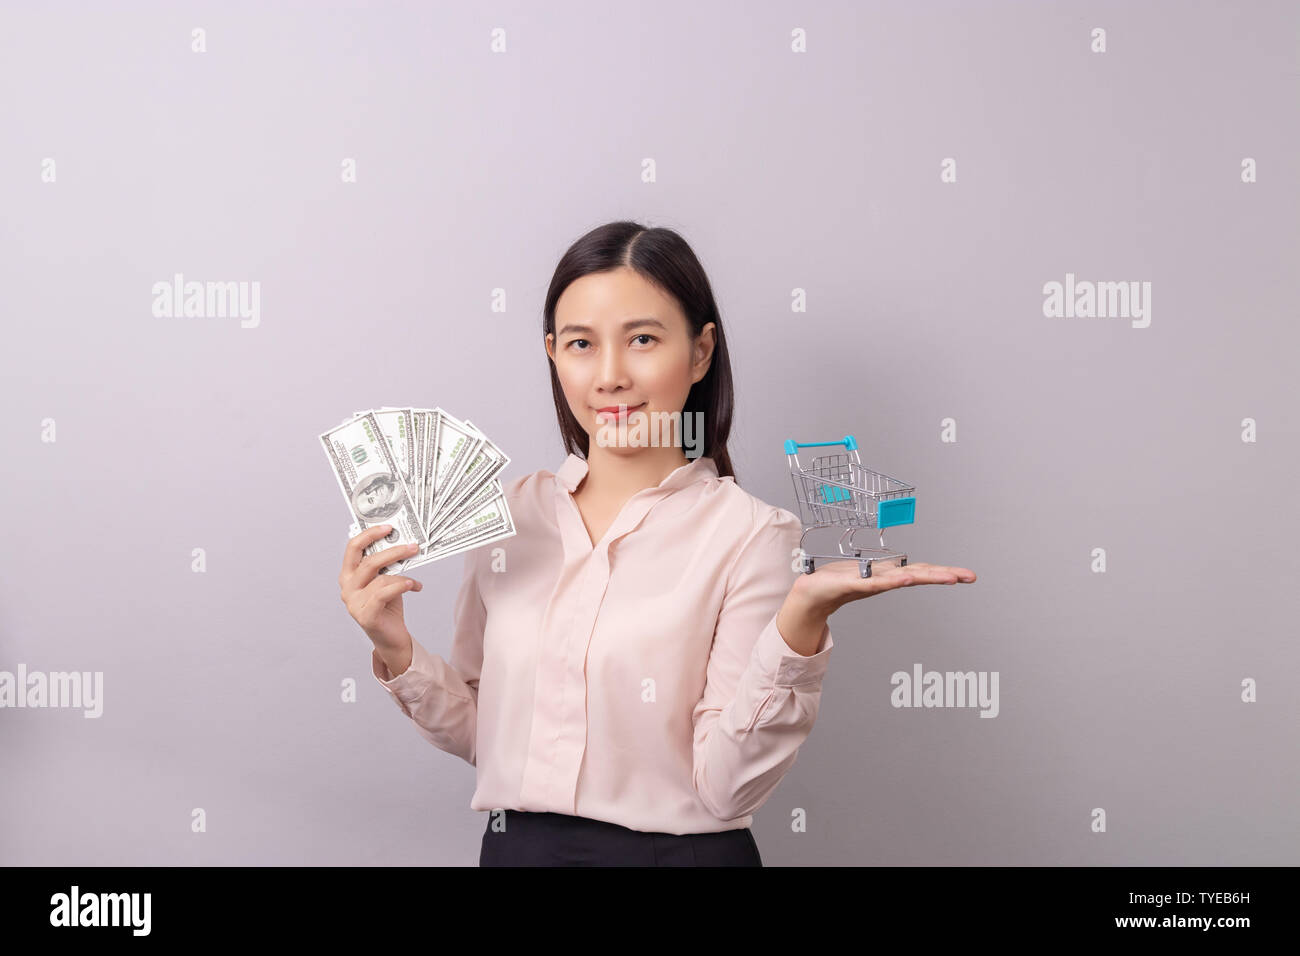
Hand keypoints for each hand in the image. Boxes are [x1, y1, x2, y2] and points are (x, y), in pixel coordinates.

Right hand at [339, 523, 422, 662]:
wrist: (391, 637)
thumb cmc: (388, 605)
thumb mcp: (386, 580)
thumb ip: (388, 565)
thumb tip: (405, 544)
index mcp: (348, 575)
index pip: (353, 548)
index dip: (369, 535)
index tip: (389, 527)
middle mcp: (347, 588)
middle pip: (368, 562)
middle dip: (393, 552)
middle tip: (413, 547)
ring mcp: (354, 603)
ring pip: (380, 579)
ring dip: (403, 574)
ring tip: (416, 579)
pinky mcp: (366, 616)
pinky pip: (384, 594)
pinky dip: (401, 586)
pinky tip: (414, 586)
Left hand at [793, 559, 975, 616]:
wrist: (812, 591)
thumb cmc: (839, 580)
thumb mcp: (867, 572)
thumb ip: (884, 572)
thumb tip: (902, 571)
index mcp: (889, 574)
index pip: (921, 571)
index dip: (944, 572)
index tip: (966, 574)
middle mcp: (884, 578)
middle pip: (919, 574)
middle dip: (945, 575)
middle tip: (968, 576)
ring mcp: (871, 582)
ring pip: (903, 579)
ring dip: (925, 577)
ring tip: (948, 577)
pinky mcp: (854, 584)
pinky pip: (876, 582)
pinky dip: (892, 581)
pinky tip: (907, 579)